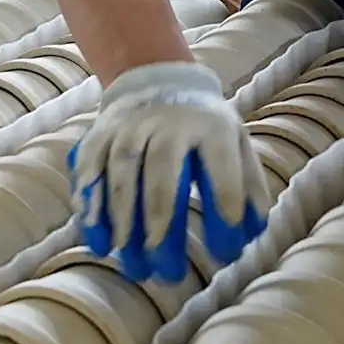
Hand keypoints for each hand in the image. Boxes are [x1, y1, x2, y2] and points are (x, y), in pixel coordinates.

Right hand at [68, 62, 268, 282]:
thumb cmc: (204, 126)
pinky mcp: (101, 133)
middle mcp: (169, 123)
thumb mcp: (236, 143)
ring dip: (123, 217)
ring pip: (122, 171)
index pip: (220, 168)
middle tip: (164, 265)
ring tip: (130, 257)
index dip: (224, 208)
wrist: (158, 78)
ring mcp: (131, 126)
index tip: (226, 250)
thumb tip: (253, 233)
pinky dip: (92, 204)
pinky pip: (91, 168)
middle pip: (162, 170)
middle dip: (161, 219)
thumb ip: (249, 186)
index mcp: (211, 126)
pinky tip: (99, 237)